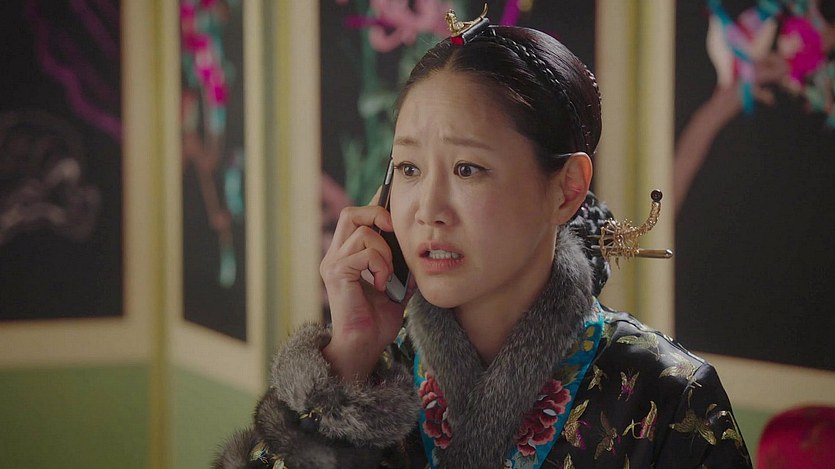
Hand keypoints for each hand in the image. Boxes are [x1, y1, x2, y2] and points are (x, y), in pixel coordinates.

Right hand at [320, 200, 406, 381]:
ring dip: (383, 250)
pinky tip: (382, 284)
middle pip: (350, 213)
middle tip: (393, 232)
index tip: (395, 212)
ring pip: (361, 231)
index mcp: (346, 256)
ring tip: (388, 274)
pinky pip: (364, 253)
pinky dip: (379, 265)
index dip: (376, 209)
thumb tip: (420, 249)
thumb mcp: (396, 288)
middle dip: (376, 215)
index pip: (357, 218)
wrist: (364, 347)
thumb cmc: (376, 323)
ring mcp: (332, 263)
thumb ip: (402, 268)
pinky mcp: (336, 273)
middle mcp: (335, 256)